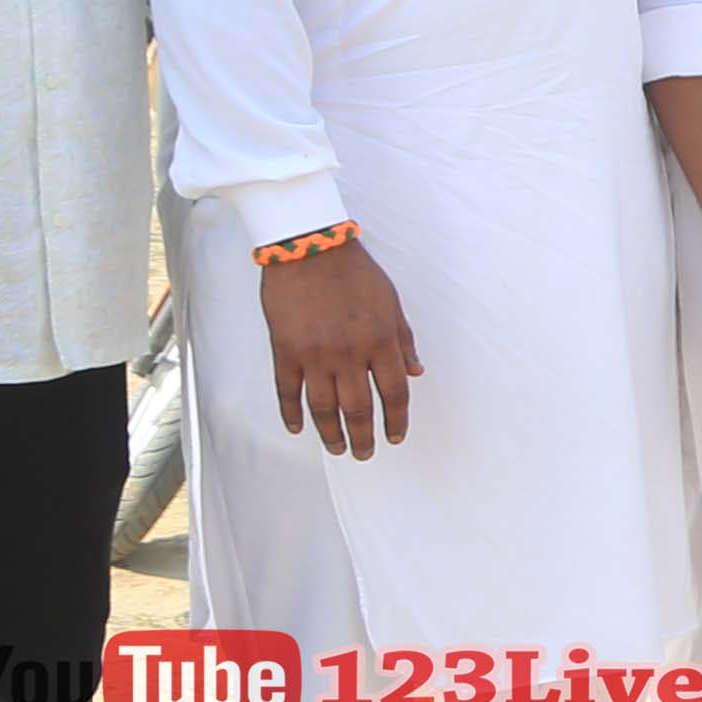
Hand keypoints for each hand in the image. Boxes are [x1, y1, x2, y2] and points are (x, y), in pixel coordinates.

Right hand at [262, 240, 419, 459]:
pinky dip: (292, 413)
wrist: (309, 247)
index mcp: (380, 341)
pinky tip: (299, 429)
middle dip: (363, 436)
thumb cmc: (354, 272)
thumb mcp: (391, 302)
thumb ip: (403, 340)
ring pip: (324, 407)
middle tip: (364, 454)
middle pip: (359, 408)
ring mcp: (315, 354)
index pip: (394, 393)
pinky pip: (288, 391)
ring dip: (331, 433)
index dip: (397, 420)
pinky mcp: (285, 349)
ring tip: (337, 449)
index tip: (396, 437)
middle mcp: (350, 354)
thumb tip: (416, 373)